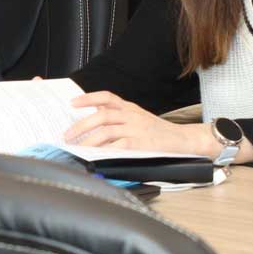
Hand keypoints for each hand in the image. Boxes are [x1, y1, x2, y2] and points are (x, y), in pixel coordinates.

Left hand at [63, 91, 212, 156]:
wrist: (185, 140)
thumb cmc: (158, 132)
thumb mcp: (138, 118)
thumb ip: (119, 117)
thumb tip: (94, 121)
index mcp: (130, 108)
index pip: (107, 97)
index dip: (88, 98)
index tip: (72, 103)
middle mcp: (132, 115)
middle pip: (101, 115)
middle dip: (80, 125)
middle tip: (67, 134)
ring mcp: (137, 129)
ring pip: (106, 131)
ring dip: (88, 140)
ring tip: (77, 148)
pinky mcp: (141, 144)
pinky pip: (118, 146)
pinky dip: (105, 151)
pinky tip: (96, 156)